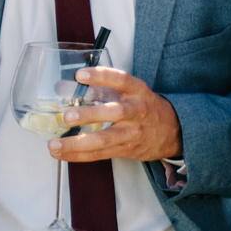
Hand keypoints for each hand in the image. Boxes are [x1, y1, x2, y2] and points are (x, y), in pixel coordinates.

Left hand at [48, 67, 182, 163]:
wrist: (176, 132)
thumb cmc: (146, 108)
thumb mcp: (133, 93)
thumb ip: (102, 88)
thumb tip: (63, 86)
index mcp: (139, 92)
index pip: (121, 80)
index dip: (101, 76)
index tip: (80, 74)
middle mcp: (137, 111)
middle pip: (115, 113)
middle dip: (90, 115)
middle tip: (67, 117)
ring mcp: (133, 133)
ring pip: (104, 140)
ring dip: (77, 143)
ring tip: (54, 144)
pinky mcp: (127, 150)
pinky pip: (100, 154)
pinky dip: (78, 155)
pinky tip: (62, 153)